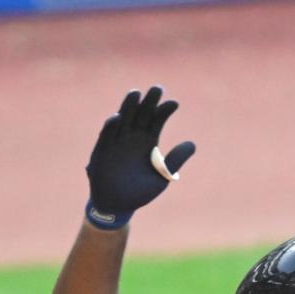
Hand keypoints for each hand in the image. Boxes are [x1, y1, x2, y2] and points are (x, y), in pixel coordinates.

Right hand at [86, 86, 195, 218]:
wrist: (118, 204)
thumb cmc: (141, 190)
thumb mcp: (162, 176)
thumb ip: (175, 160)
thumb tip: (193, 144)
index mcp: (148, 142)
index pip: (157, 120)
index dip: (164, 111)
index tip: (175, 103)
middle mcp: (132, 137)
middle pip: (141, 114)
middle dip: (148, 102)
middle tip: (157, 88)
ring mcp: (116, 142)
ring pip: (123, 120)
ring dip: (128, 107)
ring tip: (136, 93)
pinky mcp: (102, 151)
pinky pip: (106, 136)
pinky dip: (111, 127)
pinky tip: (118, 117)